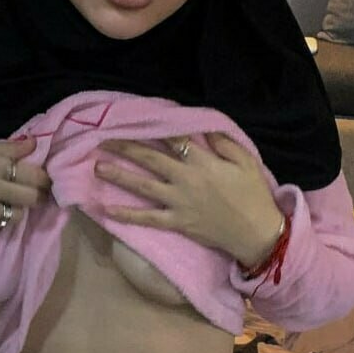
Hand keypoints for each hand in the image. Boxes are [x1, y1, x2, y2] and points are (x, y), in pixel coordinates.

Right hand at [0, 135, 50, 231]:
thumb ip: (10, 148)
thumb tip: (35, 143)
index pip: (33, 174)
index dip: (44, 178)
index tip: (45, 179)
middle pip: (32, 197)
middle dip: (38, 195)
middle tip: (37, 192)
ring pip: (20, 214)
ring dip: (21, 208)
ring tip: (14, 200)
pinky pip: (5, 224)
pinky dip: (5, 217)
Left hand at [94, 132, 283, 266]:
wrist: (256, 232)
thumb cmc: (252, 195)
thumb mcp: (245, 161)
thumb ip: (223, 143)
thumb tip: (203, 127)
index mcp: (202, 162)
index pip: (174, 139)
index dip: (154, 127)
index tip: (134, 119)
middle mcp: (185, 179)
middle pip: (150, 158)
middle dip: (125, 147)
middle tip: (102, 139)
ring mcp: (178, 202)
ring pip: (143, 186)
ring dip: (118, 176)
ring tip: (97, 167)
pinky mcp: (176, 222)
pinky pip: (147, 218)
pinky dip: (127, 215)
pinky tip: (106, 211)